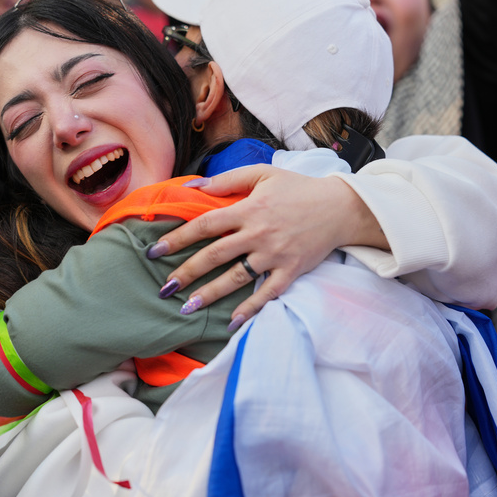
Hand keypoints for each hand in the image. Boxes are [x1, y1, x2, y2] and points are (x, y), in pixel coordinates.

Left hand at [150, 164, 382, 325]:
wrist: (341, 207)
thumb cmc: (298, 189)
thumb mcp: (262, 174)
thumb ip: (226, 180)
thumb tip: (193, 187)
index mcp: (248, 209)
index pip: (205, 225)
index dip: (178, 238)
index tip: (156, 251)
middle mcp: (258, 234)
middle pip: (214, 255)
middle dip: (186, 272)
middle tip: (164, 287)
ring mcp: (275, 255)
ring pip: (236, 277)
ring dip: (210, 294)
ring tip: (187, 307)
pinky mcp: (291, 271)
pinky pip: (267, 293)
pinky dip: (249, 308)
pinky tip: (231, 322)